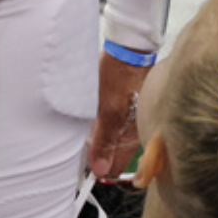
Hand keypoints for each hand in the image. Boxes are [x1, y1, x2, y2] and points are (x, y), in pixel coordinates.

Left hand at [87, 49, 149, 180]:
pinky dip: (101, 125)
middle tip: (84, 136)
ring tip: (89, 121)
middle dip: (97, 152)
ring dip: (98, 137)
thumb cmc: (122, 74)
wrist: (129, 49)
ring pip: (110, 142)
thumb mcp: (109, 109)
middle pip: (111, 157)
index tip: (82, 161)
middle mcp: (135, 133)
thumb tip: (100, 169)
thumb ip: (105, 141)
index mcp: (134, 137)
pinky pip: (111, 128)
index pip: (114, 168)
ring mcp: (131, 122)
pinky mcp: (127, 112)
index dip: (98, 167)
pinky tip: (95, 115)